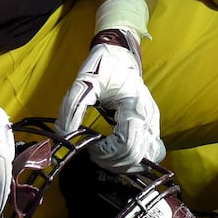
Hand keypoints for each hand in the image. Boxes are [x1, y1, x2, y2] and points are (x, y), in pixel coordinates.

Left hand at [56, 29, 164, 171]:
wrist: (120, 54)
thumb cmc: (104, 66)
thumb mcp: (84, 83)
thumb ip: (72, 109)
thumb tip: (64, 135)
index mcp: (135, 106)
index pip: (127, 145)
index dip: (107, 153)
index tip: (91, 146)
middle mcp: (149, 117)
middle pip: (136, 156)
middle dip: (112, 161)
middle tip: (94, 152)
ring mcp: (153, 122)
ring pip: (146, 157)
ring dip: (123, 162)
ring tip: (104, 153)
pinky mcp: (150, 125)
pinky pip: (148, 150)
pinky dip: (133, 158)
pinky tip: (116, 152)